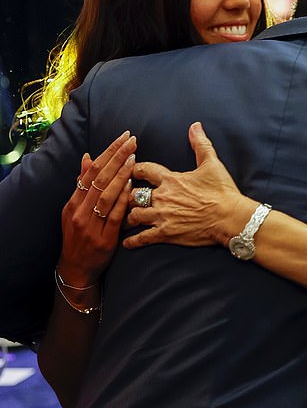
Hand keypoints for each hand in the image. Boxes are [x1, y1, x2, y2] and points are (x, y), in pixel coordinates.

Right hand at [57, 132, 136, 286]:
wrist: (76, 269)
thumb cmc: (79, 237)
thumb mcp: (75, 210)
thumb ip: (83, 185)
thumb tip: (88, 158)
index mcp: (73, 202)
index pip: (91, 171)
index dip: (107, 152)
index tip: (122, 138)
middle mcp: (79, 211)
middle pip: (99, 178)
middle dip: (116, 156)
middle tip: (131, 140)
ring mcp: (90, 225)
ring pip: (106, 194)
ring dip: (120, 173)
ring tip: (133, 156)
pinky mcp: (103, 239)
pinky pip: (114, 215)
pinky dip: (122, 199)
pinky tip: (131, 185)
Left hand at [124, 122, 255, 248]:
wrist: (230, 217)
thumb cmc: (223, 191)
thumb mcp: (212, 164)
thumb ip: (200, 144)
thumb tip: (195, 126)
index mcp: (170, 179)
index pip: (143, 169)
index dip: (133, 168)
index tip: (129, 170)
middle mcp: (162, 197)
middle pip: (132, 194)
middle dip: (127, 195)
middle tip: (125, 197)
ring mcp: (162, 216)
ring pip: (133, 215)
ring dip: (129, 216)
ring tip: (126, 218)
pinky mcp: (166, 234)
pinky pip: (142, 237)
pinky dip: (132, 241)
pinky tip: (126, 243)